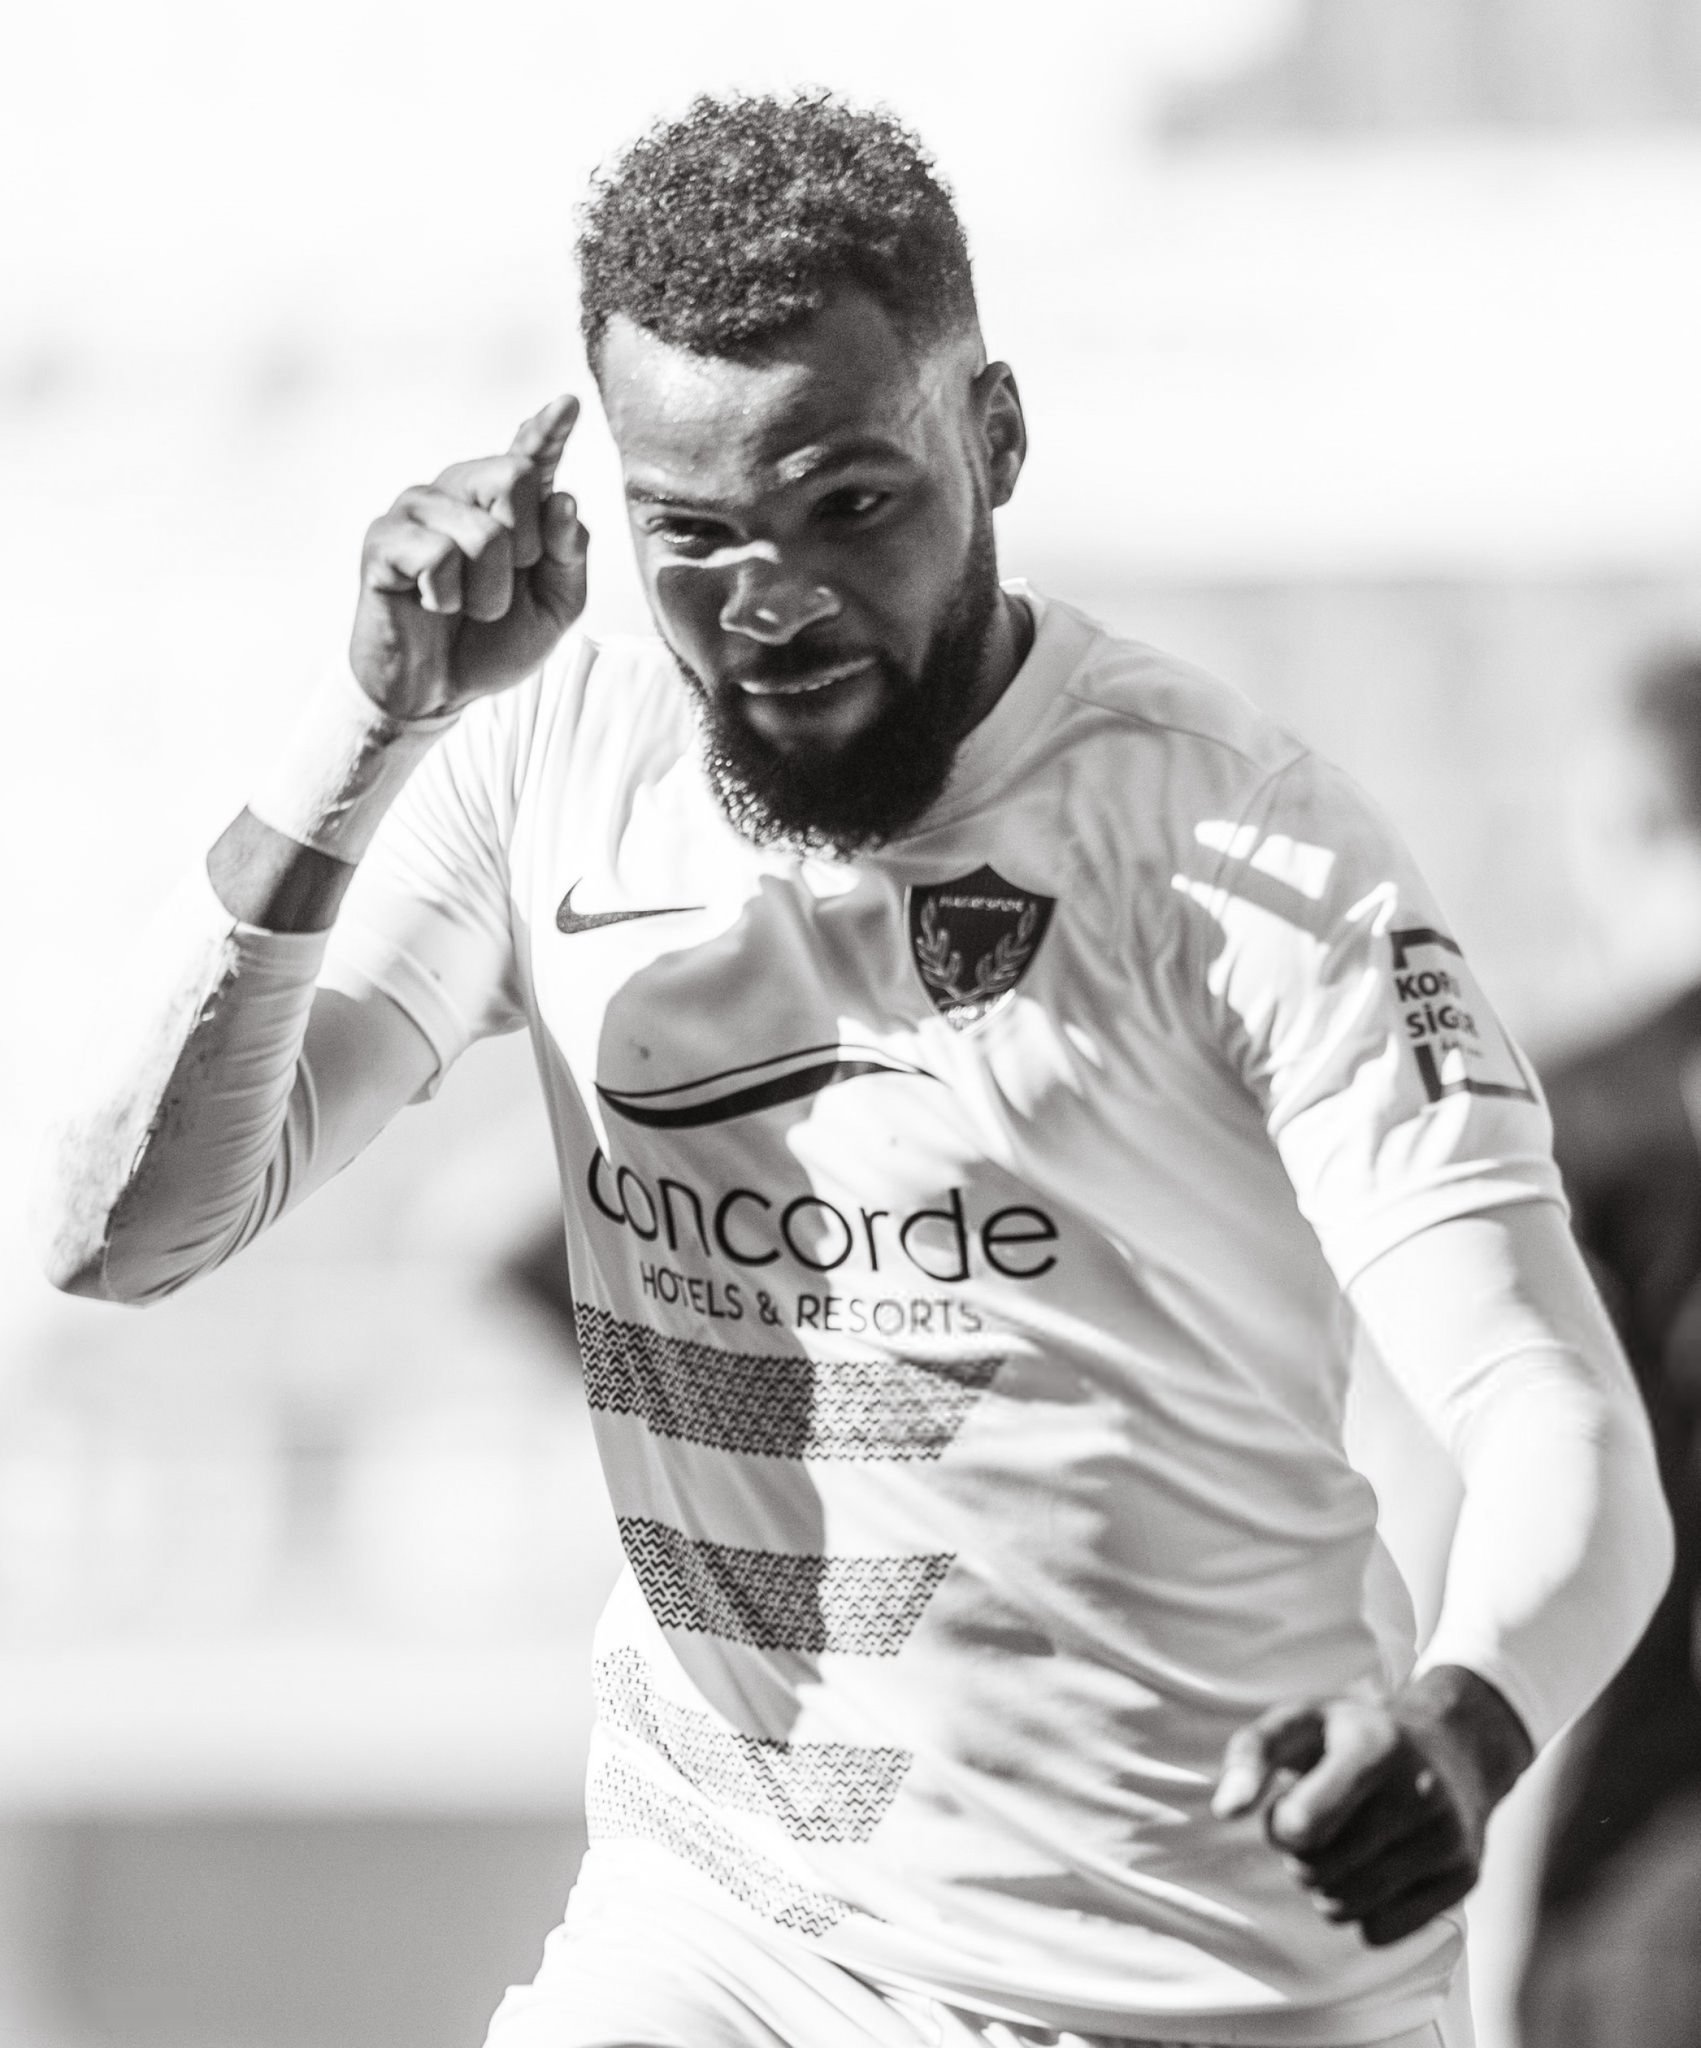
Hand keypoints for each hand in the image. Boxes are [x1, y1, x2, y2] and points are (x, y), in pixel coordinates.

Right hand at [350, 393, 587, 719]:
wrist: (436, 693)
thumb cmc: (492, 643)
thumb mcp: (554, 608)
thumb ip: (571, 557)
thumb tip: (564, 500)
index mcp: (505, 505)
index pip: (531, 455)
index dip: (547, 430)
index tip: (566, 405)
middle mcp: (460, 492)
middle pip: (513, 475)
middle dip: (526, 548)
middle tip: (499, 589)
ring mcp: (418, 509)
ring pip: (482, 533)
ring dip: (488, 593)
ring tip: (463, 607)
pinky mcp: (383, 539)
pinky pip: (437, 558)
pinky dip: (446, 598)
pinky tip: (428, 604)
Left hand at [1211, 1665, 1532, 1946]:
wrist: (1450, 1747)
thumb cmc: (1350, 1738)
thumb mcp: (1298, 1724)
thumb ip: (1250, 1756)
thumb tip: (1225, 1811)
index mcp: (1375, 1743)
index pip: (1302, 1824)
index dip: (1280, 1825)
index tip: (1290, 1803)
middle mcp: (1421, 1790)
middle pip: (1317, 1869)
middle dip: (1302, 1854)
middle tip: (1321, 1824)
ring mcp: (1448, 1835)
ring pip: (1346, 1905)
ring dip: (1326, 1885)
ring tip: (1345, 1845)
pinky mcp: (1465, 1876)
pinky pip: (1381, 1933)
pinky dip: (1362, 1913)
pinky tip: (1375, 1871)